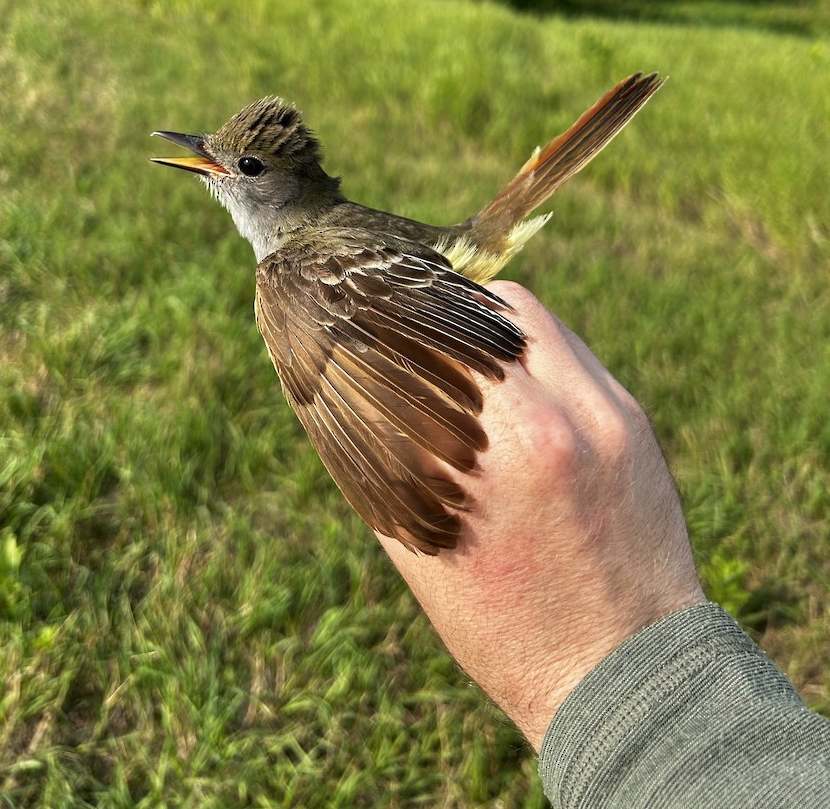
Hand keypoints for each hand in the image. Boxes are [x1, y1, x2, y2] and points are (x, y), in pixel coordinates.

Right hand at [378, 282, 704, 750]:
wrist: (627, 670)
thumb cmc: (507, 627)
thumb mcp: (424, 550)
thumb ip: (390, 459)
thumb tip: (348, 389)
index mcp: (502, 449)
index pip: (429, 338)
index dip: (387, 322)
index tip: (360, 324)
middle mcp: (560, 416)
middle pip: (480, 309)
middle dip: (432, 315)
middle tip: (404, 333)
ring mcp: (606, 410)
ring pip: (527, 315)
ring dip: (481, 323)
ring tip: (454, 357)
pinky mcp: (631, 415)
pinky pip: (566, 348)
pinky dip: (525, 350)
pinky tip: (504, 384)